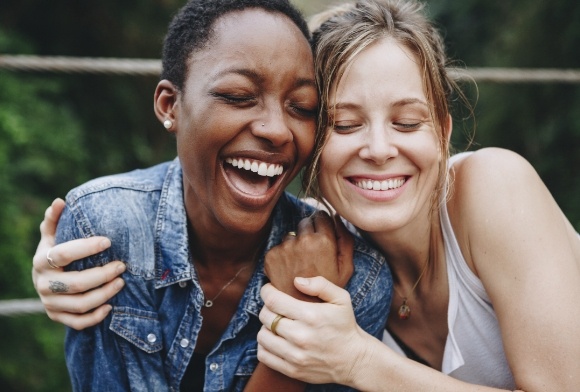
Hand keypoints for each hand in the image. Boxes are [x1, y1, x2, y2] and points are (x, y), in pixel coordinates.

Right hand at [32, 198, 125, 329]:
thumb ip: (55, 219)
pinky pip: (77, 322)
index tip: (108, 241)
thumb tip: (60, 201)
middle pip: (76, 283)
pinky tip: (111, 306)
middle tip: (122, 265)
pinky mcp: (57, 317)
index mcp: (41, 260)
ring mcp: (49, 303)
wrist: (44, 280)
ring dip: (104, 294)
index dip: (86, 248)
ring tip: (122, 282)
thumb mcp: (52, 236)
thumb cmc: (55, 252)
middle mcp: (42, 284)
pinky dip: (96, 317)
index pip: (64, 254)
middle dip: (102, 274)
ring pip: (80, 304)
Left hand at [257, 278, 372, 385]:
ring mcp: (295, 355)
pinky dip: (264, 346)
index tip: (269, 290)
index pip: (273, 301)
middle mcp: (300, 336)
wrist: (354, 359)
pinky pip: (264, 355)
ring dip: (266, 327)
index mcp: (311, 315)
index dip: (266, 292)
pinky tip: (275, 340)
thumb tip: (296, 281)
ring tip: (276, 324)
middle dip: (267, 308)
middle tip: (275, 307)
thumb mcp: (341, 299)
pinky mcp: (292, 370)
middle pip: (265, 317)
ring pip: (262, 336)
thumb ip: (320, 284)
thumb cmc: (345, 326)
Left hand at [265, 211, 353, 300]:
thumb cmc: (328, 292)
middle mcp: (303, 241)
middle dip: (308, 233)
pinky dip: (282, 257)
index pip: (321, 215)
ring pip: (290, 236)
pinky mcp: (271, 257)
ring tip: (300, 266)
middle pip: (304, 222)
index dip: (322, 224)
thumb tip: (337, 218)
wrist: (305, 314)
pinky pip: (277, 248)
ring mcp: (285, 249)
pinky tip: (288, 272)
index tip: (322, 235)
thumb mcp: (345, 268)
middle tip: (311, 254)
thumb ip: (345, 241)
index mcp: (324, 241)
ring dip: (294, 245)